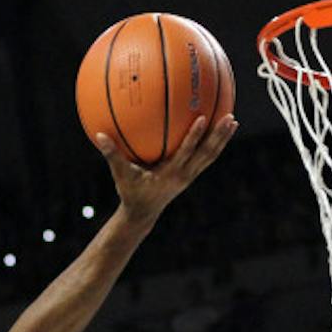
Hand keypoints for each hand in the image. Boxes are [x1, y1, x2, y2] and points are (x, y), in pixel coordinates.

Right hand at [97, 114, 237, 223]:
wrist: (142, 214)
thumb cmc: (130, 192)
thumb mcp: (120, 174)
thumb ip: (111, 154)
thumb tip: (99, 135)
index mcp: (169, 174)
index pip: (185, 153)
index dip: (194, 137)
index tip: (202, 118)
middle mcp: (184, 175)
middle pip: (206, 154)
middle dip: (218, 137)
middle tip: (230, 118)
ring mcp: (189, 176)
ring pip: (210, 156)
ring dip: (222, 140)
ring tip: (232, 121)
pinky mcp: (190, 175)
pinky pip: (206, 158)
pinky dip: (214, 144)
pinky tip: (220, 131)